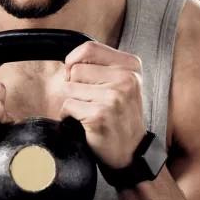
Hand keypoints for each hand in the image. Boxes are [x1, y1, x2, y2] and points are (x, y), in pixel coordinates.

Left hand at [61, 42, 145, 169]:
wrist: (131, 151)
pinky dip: (69, 115)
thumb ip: (100, 66)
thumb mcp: (121, 83)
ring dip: (73, 102)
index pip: (89, 48)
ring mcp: (114, 96)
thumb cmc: (121, 116)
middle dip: (75, 86)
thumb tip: (68, 61)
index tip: (77, 74)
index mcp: (130, 65)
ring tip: (91, 111)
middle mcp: (126, 78)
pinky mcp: (100, 114)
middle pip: (75, 69)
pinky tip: (86, 121)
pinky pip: (67, 106)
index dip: (74, 61)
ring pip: (69, 88)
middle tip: (91, 101)